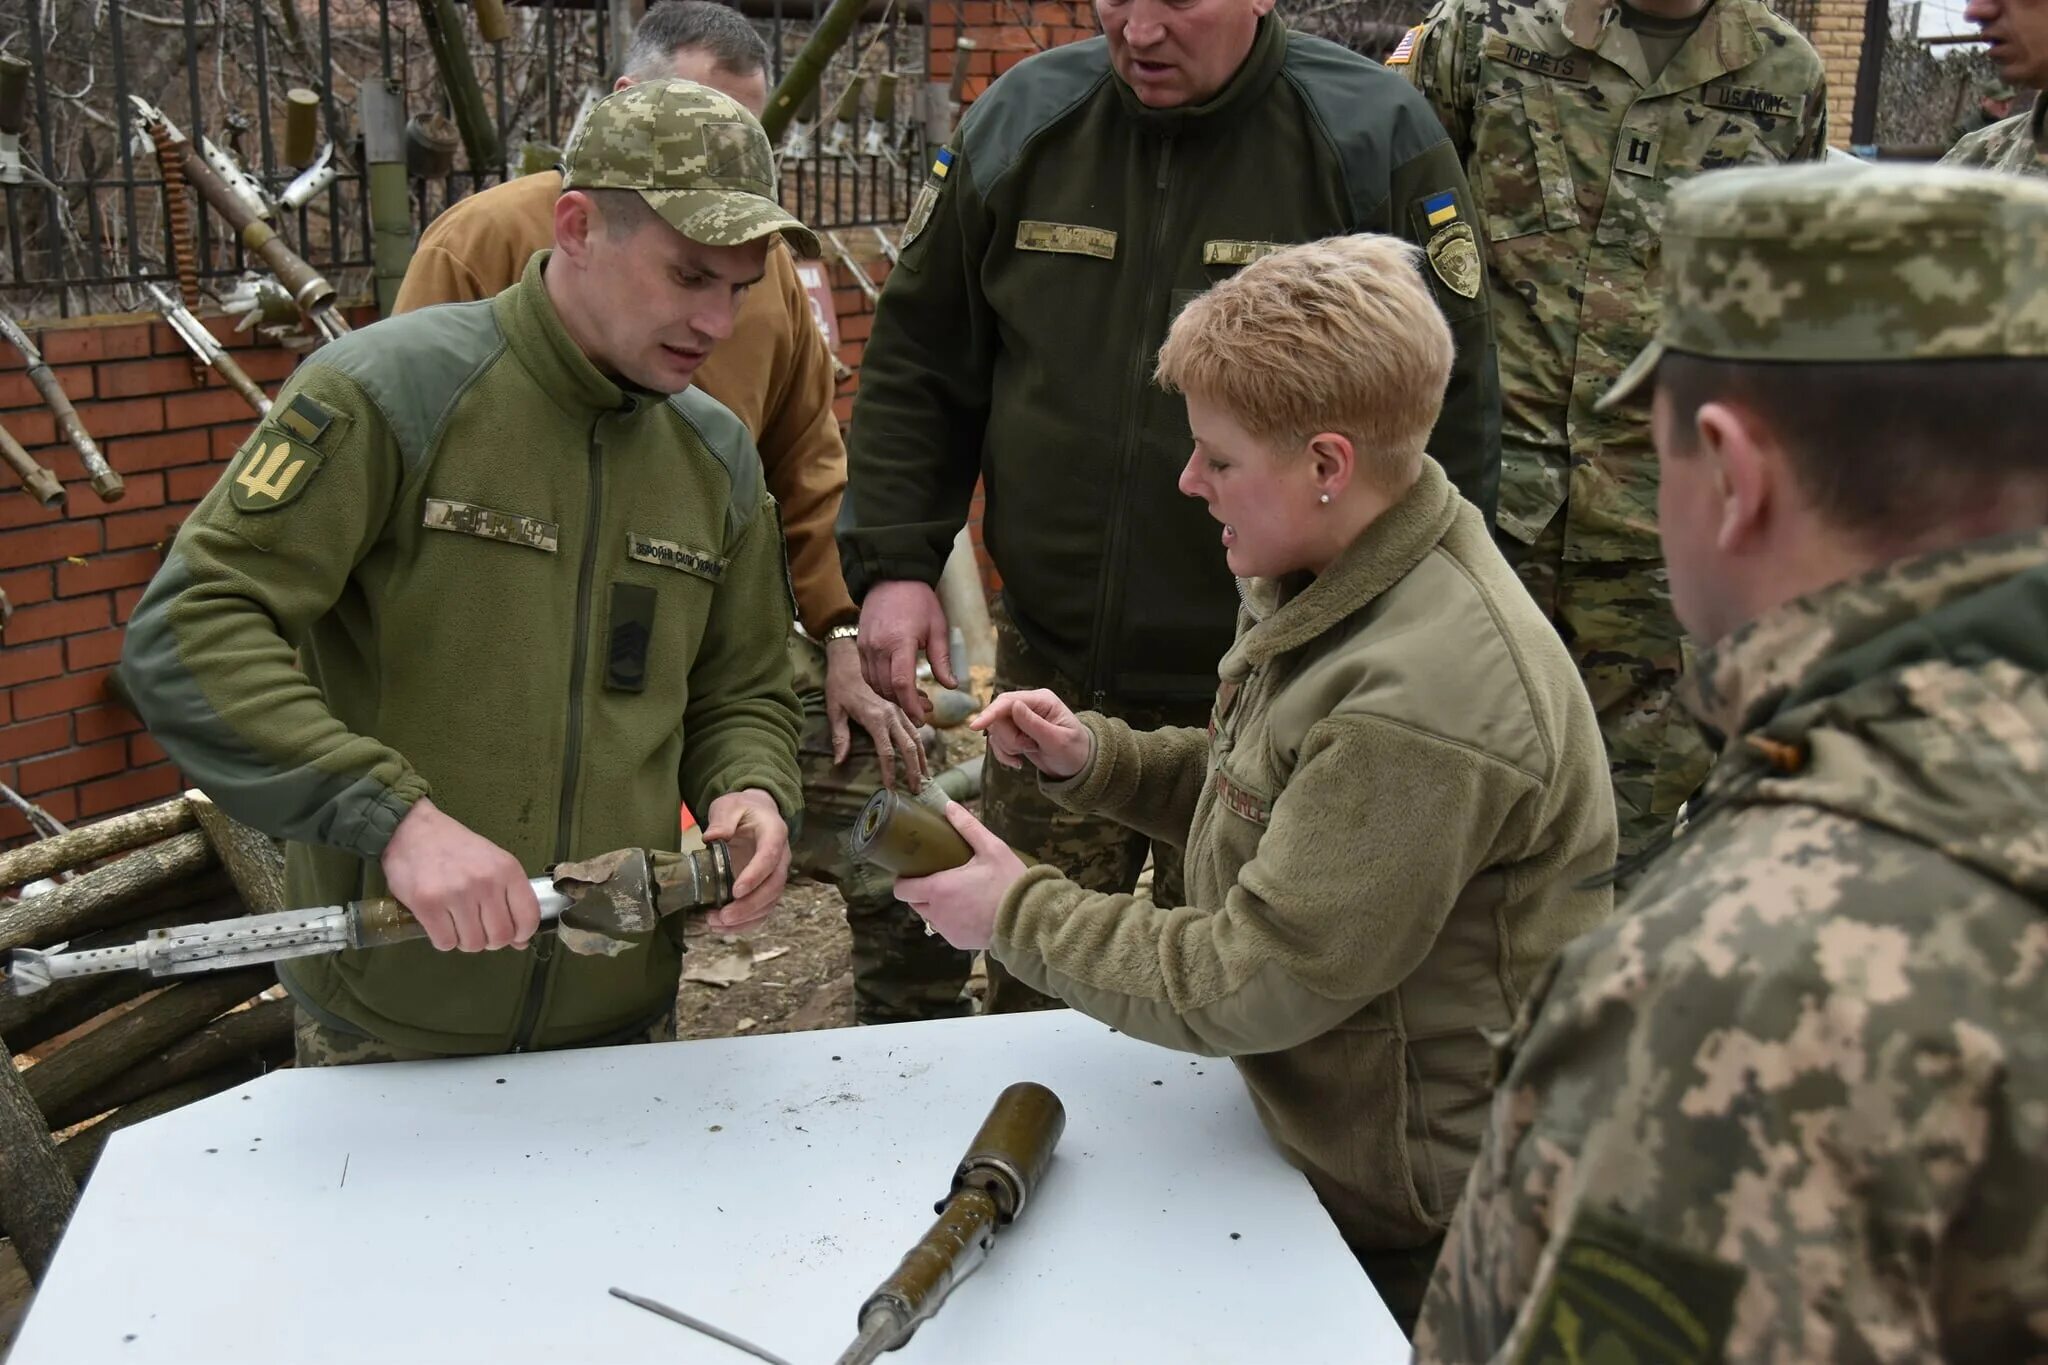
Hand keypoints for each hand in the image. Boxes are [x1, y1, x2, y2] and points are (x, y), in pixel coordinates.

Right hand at [379, 798, 540, 952]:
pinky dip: (443, 940)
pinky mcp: (427, 904)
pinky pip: (445, 943)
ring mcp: (456, 894)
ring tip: (457, 923)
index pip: (528, 917)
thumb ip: (510, 898)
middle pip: (500, 937)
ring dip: (465, 940)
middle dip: (490, 941)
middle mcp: (485, 882)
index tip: (512, 935)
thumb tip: (521, 941)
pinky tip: (440, 923)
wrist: (412, 830)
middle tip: (478, 929)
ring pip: (473, 944)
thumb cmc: (456, 848)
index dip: (521, 934)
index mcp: (507, 869)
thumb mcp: (492, 863)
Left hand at [702, 789, 790, 930]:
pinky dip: (745, 923)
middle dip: (750, 906)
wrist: (757, 813)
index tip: (736, 891)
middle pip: (773, 887)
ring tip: (716, 924)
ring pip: (769, 903)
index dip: (755, 875)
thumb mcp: (730, 805)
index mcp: (775, 833)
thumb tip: (713, 837)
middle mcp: (781, 858)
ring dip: (746, 919)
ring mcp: (775, 875)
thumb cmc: (742, 809)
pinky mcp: (766, 888)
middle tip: (723, 916)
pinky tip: (722, 928)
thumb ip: (723, 818)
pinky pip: (762, 910)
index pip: (770, 857)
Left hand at [824, 635, 927, 791]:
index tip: (890, 789)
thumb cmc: (839, 683)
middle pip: (909, 747)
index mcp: (875, 718)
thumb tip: (839, 762)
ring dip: (923, 757)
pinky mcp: (900, 705)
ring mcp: (899, 709)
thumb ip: (840, 737)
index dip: (890, 773)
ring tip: (926, 776)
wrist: (849, 656)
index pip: (887, 752)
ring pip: (917, 736)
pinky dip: (922, 740)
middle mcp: (892, 714)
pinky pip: (916, 724)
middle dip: (914, 770)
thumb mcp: (834, 710)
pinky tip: (925, 753)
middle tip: (917, 790)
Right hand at [858, 580, 955, 722]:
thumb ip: (942, 660)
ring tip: (911, 700)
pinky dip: (880, 686)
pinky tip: (895, 687)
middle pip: (887, 688)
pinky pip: (867, 674)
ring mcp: (866, 646)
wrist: (891, 577)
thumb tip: (951, 686)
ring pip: (875, 684)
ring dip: (892, 697)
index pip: (902, 684)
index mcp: (900, 642)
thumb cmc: (919, 601)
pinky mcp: (860, 645)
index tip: (922, 718)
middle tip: (924, 711)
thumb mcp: (938, 628)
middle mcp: (878, 647)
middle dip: (904, 705)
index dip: (911, 705)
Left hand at [893, 803, 1026, 950]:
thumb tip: (949, 806)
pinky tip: (969, 910)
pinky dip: (952, 920)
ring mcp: (947, 931)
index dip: (904, 880)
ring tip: (957, 894)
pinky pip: (946, 929)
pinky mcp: (958, 943)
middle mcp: (937, 913)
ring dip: (936, 906)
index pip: (902, 889)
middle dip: (921, 891)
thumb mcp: (992, 849)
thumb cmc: (1008, 882)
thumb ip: (968, 827)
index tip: (914, 870)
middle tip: (941, 878)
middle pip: (914, 903)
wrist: (1028, 920)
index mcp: (938, 889)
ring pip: (930, 917)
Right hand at [971, 689, 1090, 779]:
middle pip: (998, 717)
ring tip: (1028, 752)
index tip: (975, 726)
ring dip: (1008, 747)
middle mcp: (1028, 705)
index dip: (990, 713)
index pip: (1008, 701)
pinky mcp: (1015, 732)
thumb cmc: (1074, 752)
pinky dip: (1004, 754)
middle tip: (1028, 748)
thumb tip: (1014, 706)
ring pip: (996, 730)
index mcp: (1041, 700)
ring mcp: (1020, 719)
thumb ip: (1035, 724)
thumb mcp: (1057, 740)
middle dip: (1009, 738)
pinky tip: (1018, 762)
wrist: (1078, 767)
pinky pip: (997, 742)